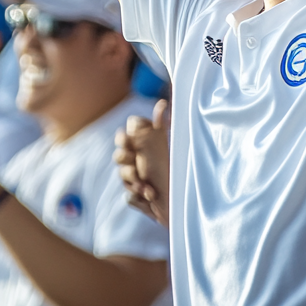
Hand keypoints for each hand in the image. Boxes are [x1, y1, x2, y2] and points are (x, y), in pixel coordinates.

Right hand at [114, 100, 170, 227]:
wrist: (187, 202)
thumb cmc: (179, 171)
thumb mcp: (172, 145)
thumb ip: (162, 126)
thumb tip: (162, 103)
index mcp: (145, 145)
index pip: (125, 135)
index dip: (124, 137)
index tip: (129, 141)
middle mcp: (138, 161)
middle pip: (119, 155)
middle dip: (125, 159)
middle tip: (135, 163)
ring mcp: (135, 180)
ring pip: (123, 176)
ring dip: (135, 180)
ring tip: (149, 187)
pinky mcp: (136, 198)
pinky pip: (128, 196)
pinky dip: (138, 197)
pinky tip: (150, 197)